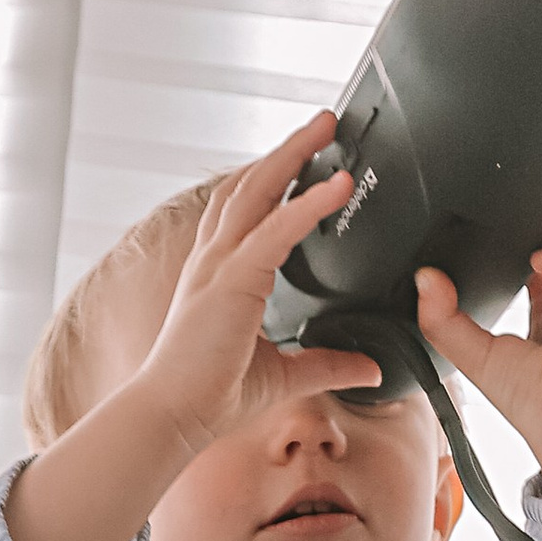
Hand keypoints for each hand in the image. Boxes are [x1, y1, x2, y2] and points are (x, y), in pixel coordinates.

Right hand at [134, 115, 384, 463]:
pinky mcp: (230, 281)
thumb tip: (368, 366)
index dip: (275, 179)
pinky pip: (275, 230)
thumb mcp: (285, 375)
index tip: (305, 158)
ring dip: (293, 155)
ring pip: (256, 190)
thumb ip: (327, 364)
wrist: (173, 417)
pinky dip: (307, 203)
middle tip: (325, 123)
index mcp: (221, 275)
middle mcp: (214, 260)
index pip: (248, 210)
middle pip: (251, 184)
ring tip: (326, 128)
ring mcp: (218, 266)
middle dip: (288, 149)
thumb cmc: (210, 396)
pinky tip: (336, 185)